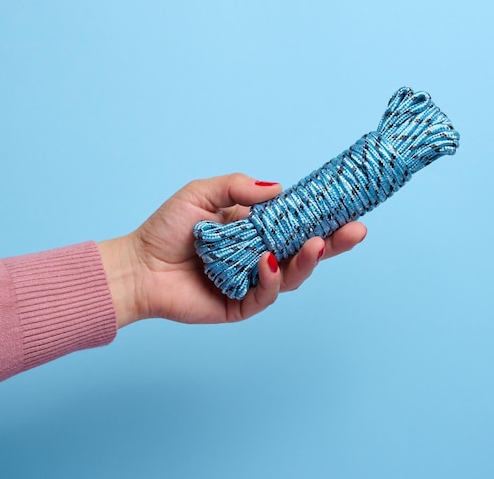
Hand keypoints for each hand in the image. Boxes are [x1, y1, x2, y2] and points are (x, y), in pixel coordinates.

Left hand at [98, 173, 366, 326]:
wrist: (138, 266)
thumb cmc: (168, 229)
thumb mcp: (203, 194)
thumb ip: (239, 188)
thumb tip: (280, 189)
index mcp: (257, 230)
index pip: (298, 224)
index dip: (324, 217)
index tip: (348, 207)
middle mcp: (261, 255)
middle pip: (306, 252)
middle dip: (334, 242)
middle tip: (355, 230)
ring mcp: (253, 281)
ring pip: (293, 275)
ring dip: (308, 260)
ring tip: (317, 244)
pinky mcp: (241, 305)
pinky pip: (266, 294)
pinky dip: (271, 278)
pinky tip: (269, 262)